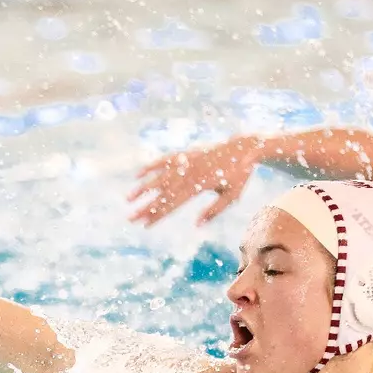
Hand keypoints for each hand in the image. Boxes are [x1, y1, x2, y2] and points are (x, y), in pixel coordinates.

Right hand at [127, 138, 262, 226]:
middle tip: (130, 218)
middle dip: (145, 207)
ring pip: (160, 176)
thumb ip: (214, 211)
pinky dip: (151, 166)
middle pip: (162, 193)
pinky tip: (138, 173)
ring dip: (143, 188)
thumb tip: (196, 225)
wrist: (244, 147)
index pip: (174, 204)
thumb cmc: (238, 176)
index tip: (145, 225)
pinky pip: (165, 160)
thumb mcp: (232, 196)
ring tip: (128, 198)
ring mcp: (186, 161)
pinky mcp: (185, 154)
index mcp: (200, 185)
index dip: (158, 215)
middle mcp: (190, 173)